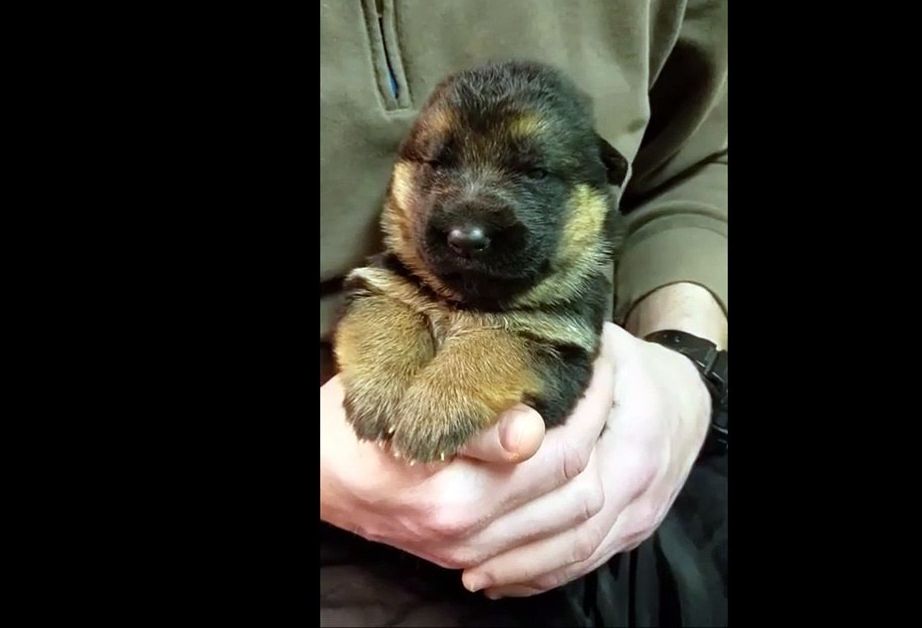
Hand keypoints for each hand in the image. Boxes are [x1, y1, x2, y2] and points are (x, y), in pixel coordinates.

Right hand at [319, 349, 615, 569]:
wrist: (315, 477)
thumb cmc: (356, 425)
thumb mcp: (403, 404)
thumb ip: (469, 421)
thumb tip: (532, 429)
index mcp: (456, 494)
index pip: (559, 452)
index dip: (591, 401)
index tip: (600, 361)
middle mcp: (469, 531)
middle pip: (576, 490)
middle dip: (603, 431)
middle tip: (606, 383)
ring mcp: (471, 552)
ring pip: (571, 522)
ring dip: (596, 468)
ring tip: (596, 417)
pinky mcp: (470, 560)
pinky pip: (546, 543)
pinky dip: (568, 505)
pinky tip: (570, 463)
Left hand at [460, 322, 711, 597]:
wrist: (687, 401)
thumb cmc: (632, 369)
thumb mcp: (599, 349)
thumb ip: (554, 362)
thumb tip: (489, 366)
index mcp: (631, 437)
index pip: (568, 471)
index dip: (512, 490)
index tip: (458, 498)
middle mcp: (639, 485)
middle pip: (571, 528)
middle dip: (508, 542)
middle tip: (450, 545)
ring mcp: (640, 515)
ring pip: (578, 554)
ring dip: (521, 567)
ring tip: (466, 569)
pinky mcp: (632, 533)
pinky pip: (586, 563)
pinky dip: (541, 574)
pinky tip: (500, 576)